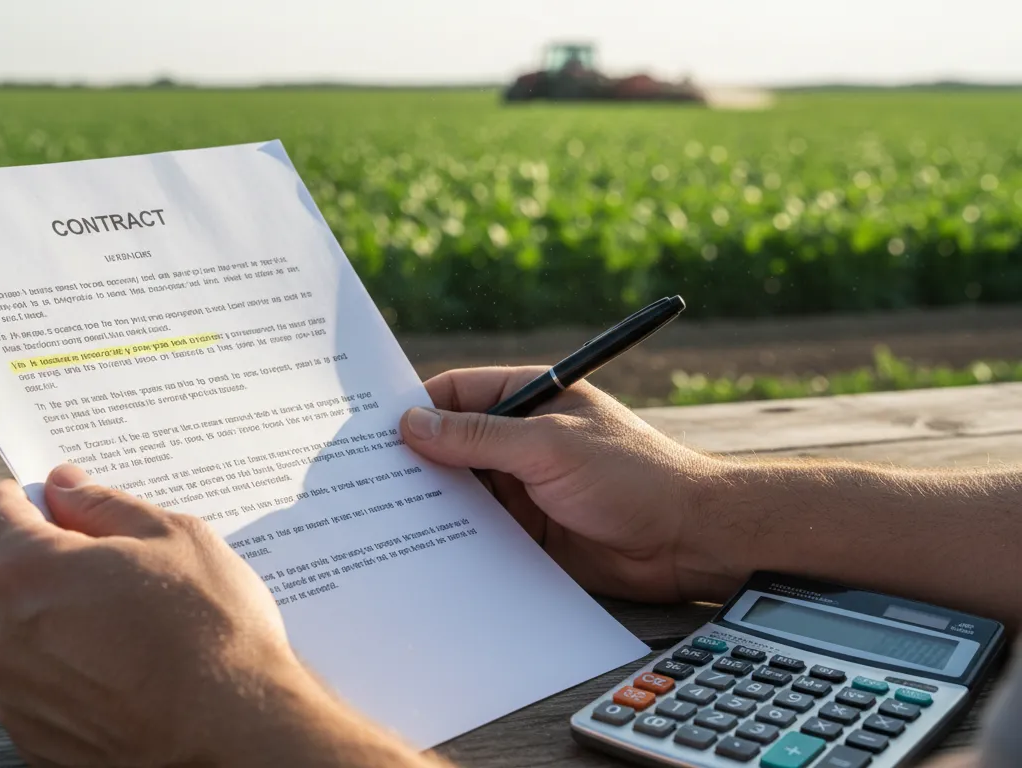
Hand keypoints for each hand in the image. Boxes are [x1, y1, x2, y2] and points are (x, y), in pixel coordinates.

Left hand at [0, 464, 437, 767]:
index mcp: (28, 571)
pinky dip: (72, 678)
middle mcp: (1, 635)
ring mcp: (14, 696)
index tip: (59, 508)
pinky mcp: (34, 741)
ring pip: (23, 637)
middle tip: (121, 577)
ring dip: (60, 626)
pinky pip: (40, 690)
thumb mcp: (175, 538)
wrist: (238, 736)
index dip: (24, 500)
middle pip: (6, 578)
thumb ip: (104, 505)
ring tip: (133, 637)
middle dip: (52, 568)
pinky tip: (127, 679)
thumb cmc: (213, 630)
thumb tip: (64, 486)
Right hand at [400, 366, 733, 603]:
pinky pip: (477, 529)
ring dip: (430, 502)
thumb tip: (411, 424)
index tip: (368, 432)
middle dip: (413, 460)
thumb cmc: (632, 476)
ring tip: (378, 517)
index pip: (456, 393)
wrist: (688, 541)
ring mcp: (522, 486)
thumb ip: (478, 437)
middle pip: (450, 443)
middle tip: (361, 479)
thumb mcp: (549, 446)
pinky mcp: (526, 531)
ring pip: (460, 490)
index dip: (414, 408)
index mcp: (530, 397)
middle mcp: (521, 439)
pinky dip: (451, 536)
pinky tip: (418, 547)